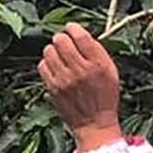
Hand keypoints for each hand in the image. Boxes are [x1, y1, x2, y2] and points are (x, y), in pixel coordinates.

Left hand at [38, 24, 122, 150]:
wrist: (94, 124)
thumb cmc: (104, 96)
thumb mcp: (111, 71)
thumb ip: (97, 51)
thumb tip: (80, 34)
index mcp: (97, 64)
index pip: (80, 35)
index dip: (73, 27)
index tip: (72, 28)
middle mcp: (80, 70)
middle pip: (60, 40)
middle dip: (62, 38)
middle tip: (65, 43)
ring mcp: (64, 80)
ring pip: (49, 51)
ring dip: (53, 50)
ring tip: (60, 56)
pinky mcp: (52, 88)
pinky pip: (42, 65)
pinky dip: (47, 64)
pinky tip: (55, 68)